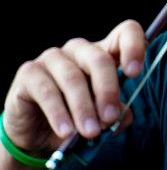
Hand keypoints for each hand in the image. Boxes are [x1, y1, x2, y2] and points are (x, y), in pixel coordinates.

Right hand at [2, 20, 145, 154]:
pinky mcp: (29, 72)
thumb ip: (116, 114)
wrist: (37, 136)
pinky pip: (46, 91)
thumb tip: (120, 116)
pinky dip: (59, 114)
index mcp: (103, 54)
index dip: (133, 47)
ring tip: (90, 132)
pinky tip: (66, 132)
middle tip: (109, 118)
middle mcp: (79, 50)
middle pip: (99, 59)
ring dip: (83, 108)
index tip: (134, 73)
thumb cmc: (76, 119)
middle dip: (107, 91)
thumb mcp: (101, 118)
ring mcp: (52, 58)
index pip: (125, 33)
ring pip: (73, 77)